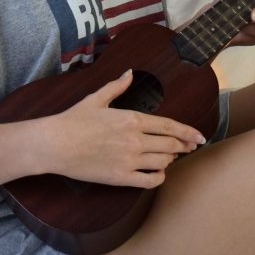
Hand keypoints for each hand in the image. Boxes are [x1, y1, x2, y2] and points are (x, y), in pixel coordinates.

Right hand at [40, 71, 205, 188]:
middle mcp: (135, 140)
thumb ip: (117, 86)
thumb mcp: (96, 98)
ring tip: (171, 157)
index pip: (169, 126)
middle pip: (171, 145)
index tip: (199, 136)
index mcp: (131, 119)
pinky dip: (159, 178)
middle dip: (185, 146)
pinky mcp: (120, 178)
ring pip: (163, 162)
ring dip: (171, 160)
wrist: (55, 144)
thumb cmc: (73, 120)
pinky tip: (158, 173)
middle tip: (192, 147)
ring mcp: (129, 160)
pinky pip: (149, 181)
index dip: (188, 132)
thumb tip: (129, 73)